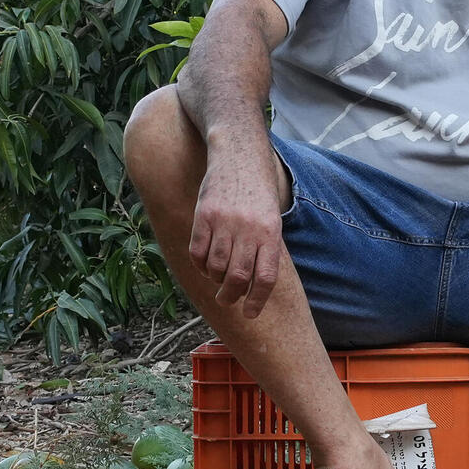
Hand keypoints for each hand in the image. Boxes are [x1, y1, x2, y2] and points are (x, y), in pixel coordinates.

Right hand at [189, 149, 285, 318]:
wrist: (238, 154)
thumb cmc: (258, 190)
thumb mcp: (271, 217)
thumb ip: (264, 247)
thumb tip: (253, 284)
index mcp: (270, 232)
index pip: (265, 277)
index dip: (257, 300)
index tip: (250, 314)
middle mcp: (248, 229)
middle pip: (238, 277)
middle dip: (232, 296)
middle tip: (228, 300)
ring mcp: (224, 222)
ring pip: (215, 267)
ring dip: (215, 279)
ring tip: (217, 277)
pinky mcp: (203, 215)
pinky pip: (197, 252)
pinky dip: (199, 265)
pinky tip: (205, 263)